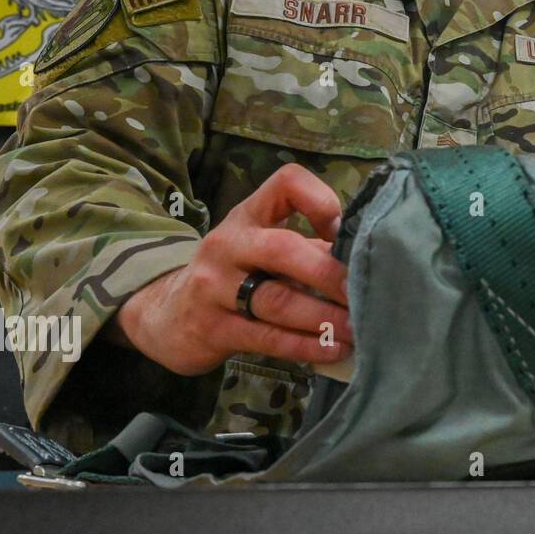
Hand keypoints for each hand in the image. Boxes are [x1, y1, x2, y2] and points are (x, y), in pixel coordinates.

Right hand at [110, 164, 352, 375]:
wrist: (168, 315)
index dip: (322, 200)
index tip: (343, 231)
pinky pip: (267, 338)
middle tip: (363, 292)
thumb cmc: (236, 274)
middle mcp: (229, 244)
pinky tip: (333, 350)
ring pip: (278, 300)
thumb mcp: (262, 247)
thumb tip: (366, 257)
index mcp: (249, 215)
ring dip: (324, 317)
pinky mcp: (213, 328)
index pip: (287, 183)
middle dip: (329, 273)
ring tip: (358, 328)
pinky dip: (305, 346)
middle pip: (284, 249)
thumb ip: (308, 245)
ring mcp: (215, 287)